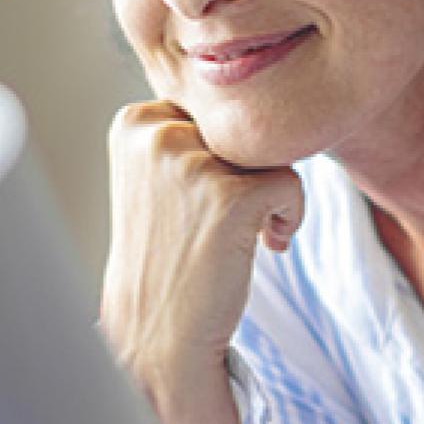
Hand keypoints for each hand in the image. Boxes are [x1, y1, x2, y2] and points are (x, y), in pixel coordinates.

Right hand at [99, 100, 303, 423]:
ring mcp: (192, 164)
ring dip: (266, 194)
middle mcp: (156, 135)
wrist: (158, 331)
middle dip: (243, 170)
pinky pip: (290, 184)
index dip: (217, 153)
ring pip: (268, 152)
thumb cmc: (165, 252)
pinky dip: (289, 217)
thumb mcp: (155, 174)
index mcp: (132, 122)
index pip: (208, 109)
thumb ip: (185, 130)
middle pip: (239, 127)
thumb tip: (246, 91)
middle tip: (220, 219)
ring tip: (238, 234)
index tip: (201, 196)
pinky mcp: (231, 197)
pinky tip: (265, 245)